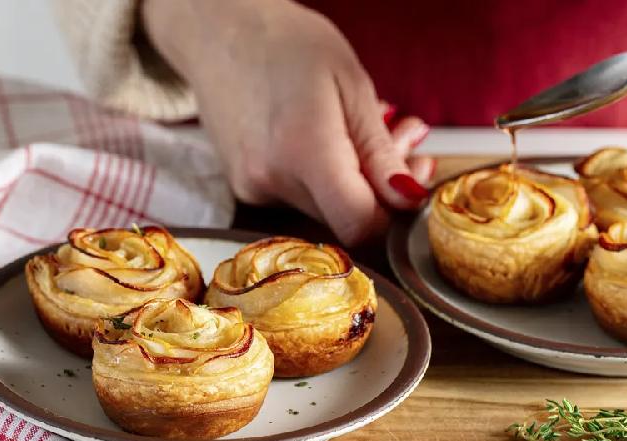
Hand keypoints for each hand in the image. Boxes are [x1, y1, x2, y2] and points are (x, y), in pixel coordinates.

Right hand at [142, 0, 433, 244]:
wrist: (217, 31)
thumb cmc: (285, 42)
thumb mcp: (351, 85)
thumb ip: (380, 151)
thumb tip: (408, 199)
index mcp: (304, 151)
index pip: (360, 223)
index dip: (394, 213)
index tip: (410, 181)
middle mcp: (272, 180)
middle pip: (345, 218)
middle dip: (382, 188)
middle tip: (403, 139)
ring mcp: (253, 188)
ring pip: (325, 208)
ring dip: (356, 178)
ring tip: (365, 127)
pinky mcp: (245, 188)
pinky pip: (300, 197)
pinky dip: (326, 175)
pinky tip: (330, 136)